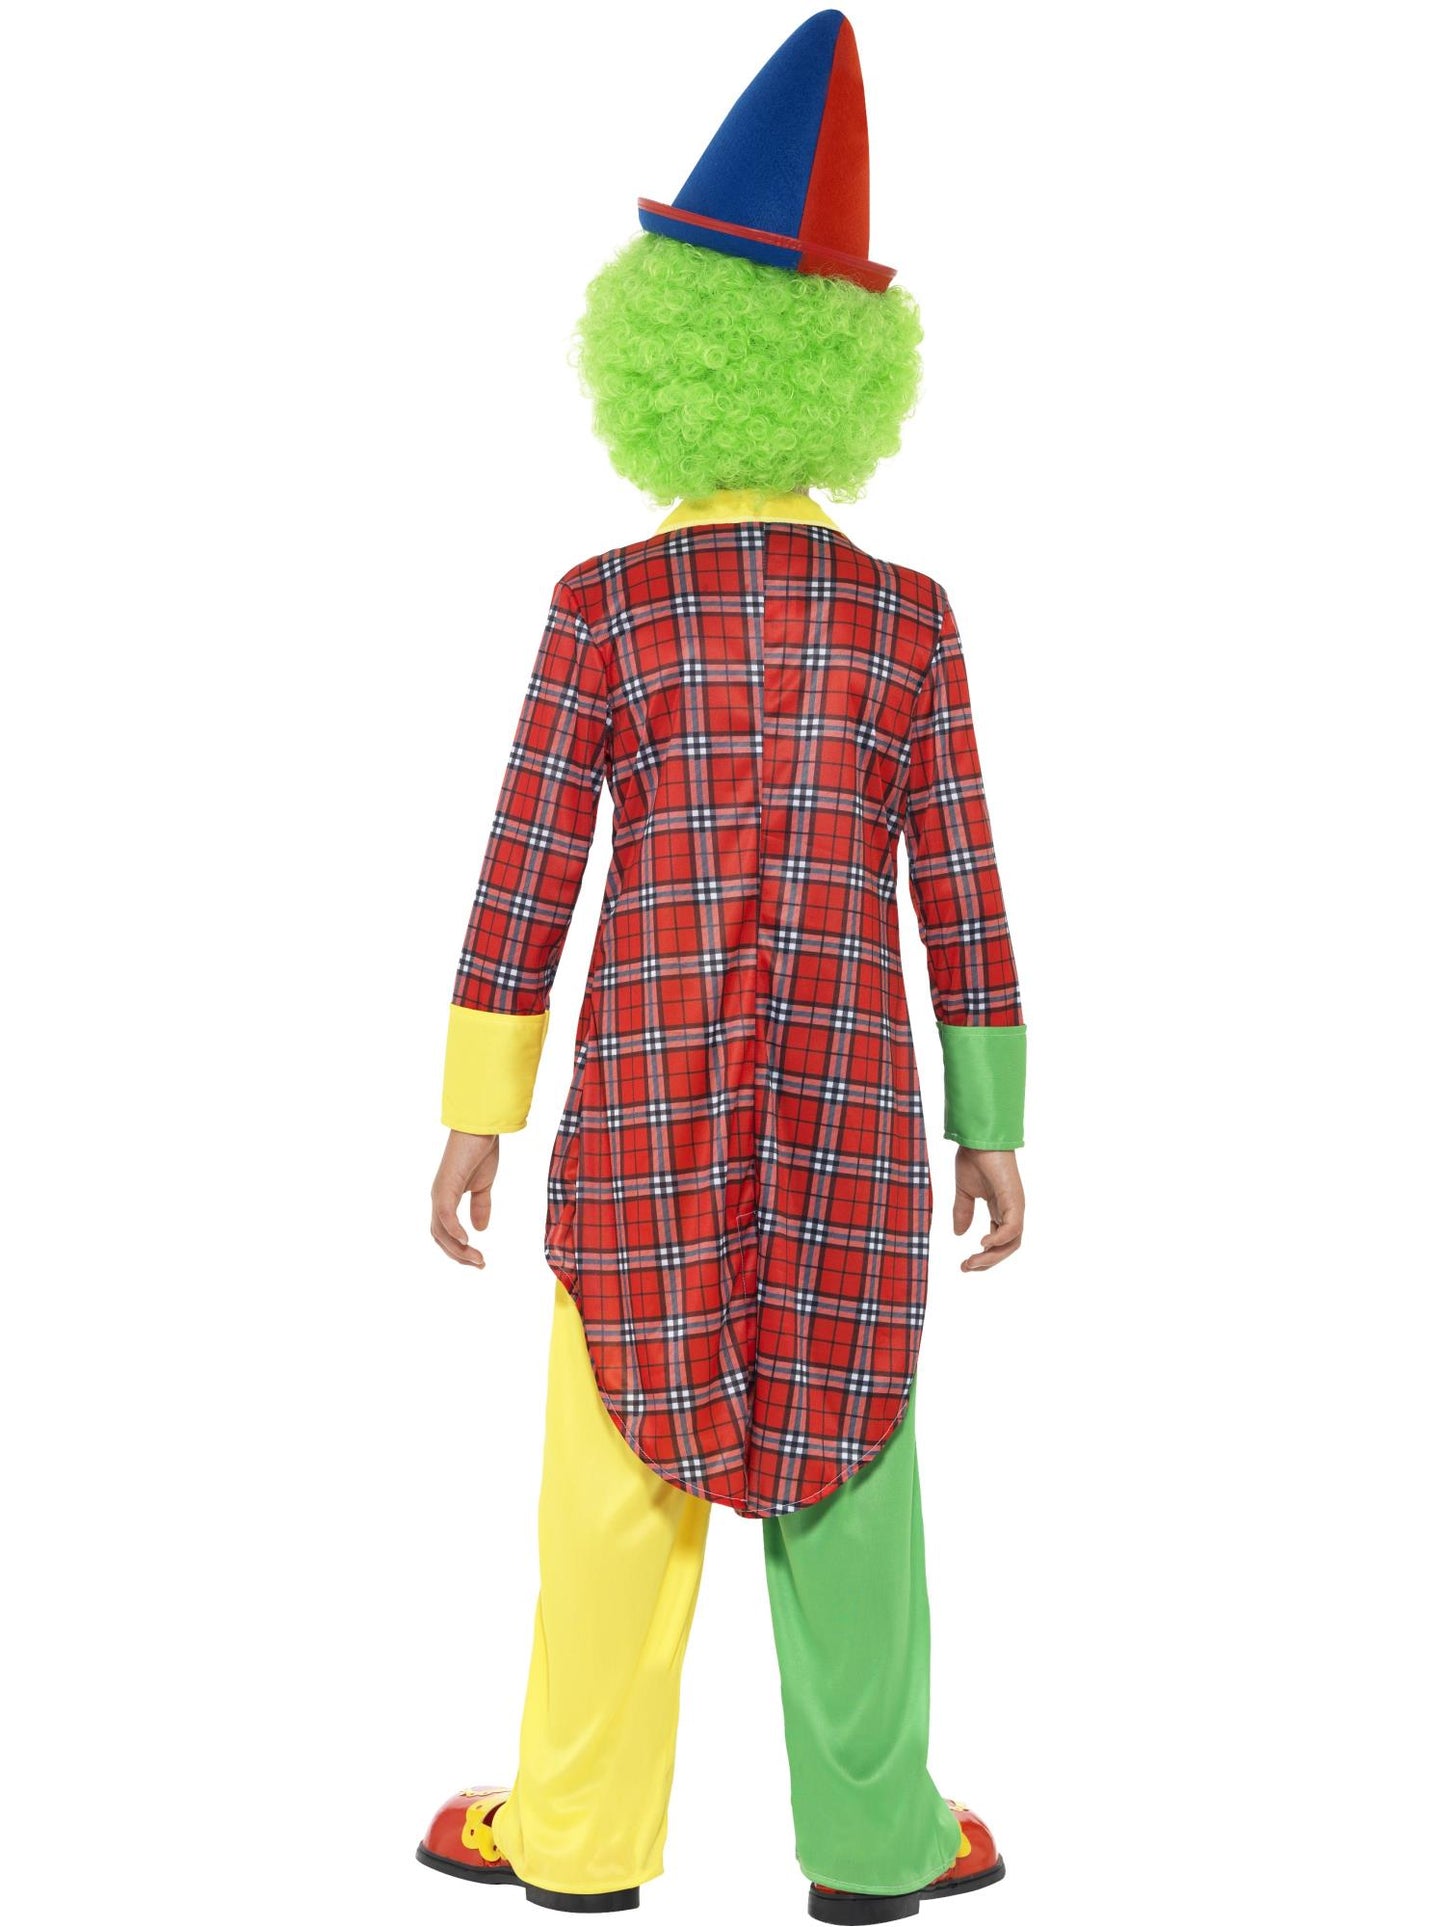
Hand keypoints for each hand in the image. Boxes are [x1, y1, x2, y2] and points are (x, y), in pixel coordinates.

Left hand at [430, 1130, 498, 1268]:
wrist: (481, 1127)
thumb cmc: (480, 1150)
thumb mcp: (483, 1184)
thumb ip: (481, 1206)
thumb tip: (480, 1230)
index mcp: (445, 1198)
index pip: (445, 1233)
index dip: (459, 1249)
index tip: (479, 1261)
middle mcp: (438, 1198)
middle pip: (440, 1237)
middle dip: (458, 1255)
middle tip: (480, 1265)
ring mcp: (439, 1193)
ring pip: (441, 1231)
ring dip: (459, 1249)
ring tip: (478, 1259)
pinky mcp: (445, 1186)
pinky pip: (444, 1215)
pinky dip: (454, 1230)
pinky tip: (468, 1240)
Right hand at [952, 1146, 1024, 1271]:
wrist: (977, 1138)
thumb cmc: (974, 1158)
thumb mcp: (964, 1192)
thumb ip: (963, 1212)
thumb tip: (959, 1234)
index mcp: (1001, 1209)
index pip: (999, 1242)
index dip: (984, 1256)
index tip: (965, 1264)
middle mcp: (1011, 1210)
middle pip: (1007, 1247)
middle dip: (987, 1262)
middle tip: (966, 1267)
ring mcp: (1015, 1206)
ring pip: (1012, 1243)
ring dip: (992, 1256)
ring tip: (972, 1261)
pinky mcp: (1015, 1200)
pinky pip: (1013, 1228)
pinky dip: (999, 1239)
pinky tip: (982, 1243)